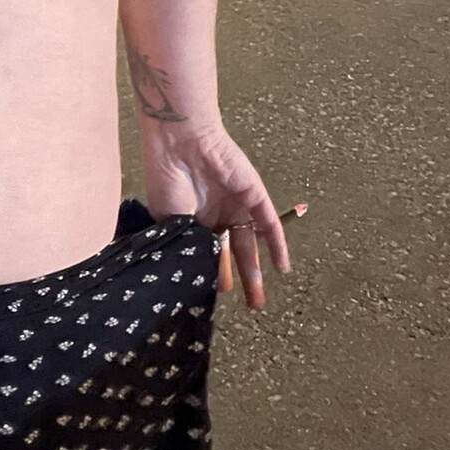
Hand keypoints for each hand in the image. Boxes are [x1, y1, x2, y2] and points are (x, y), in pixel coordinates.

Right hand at [139, 122, 299, 310]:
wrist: (179, 143)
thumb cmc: (166, 178)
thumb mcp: (168, 221)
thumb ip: (184, 246)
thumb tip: (191, 275)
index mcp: (193, 220)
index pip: (207, 255)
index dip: (210, 276)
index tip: (210, 298)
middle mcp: (217, 216)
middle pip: (231, 255)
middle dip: (238, 281)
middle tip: (246, 307)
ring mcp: (236, 207)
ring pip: (250, 246)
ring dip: (256, 273)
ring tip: (258, 300)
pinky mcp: (254, 196)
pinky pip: (269, 225)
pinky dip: (277, 246)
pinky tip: (282, 268)